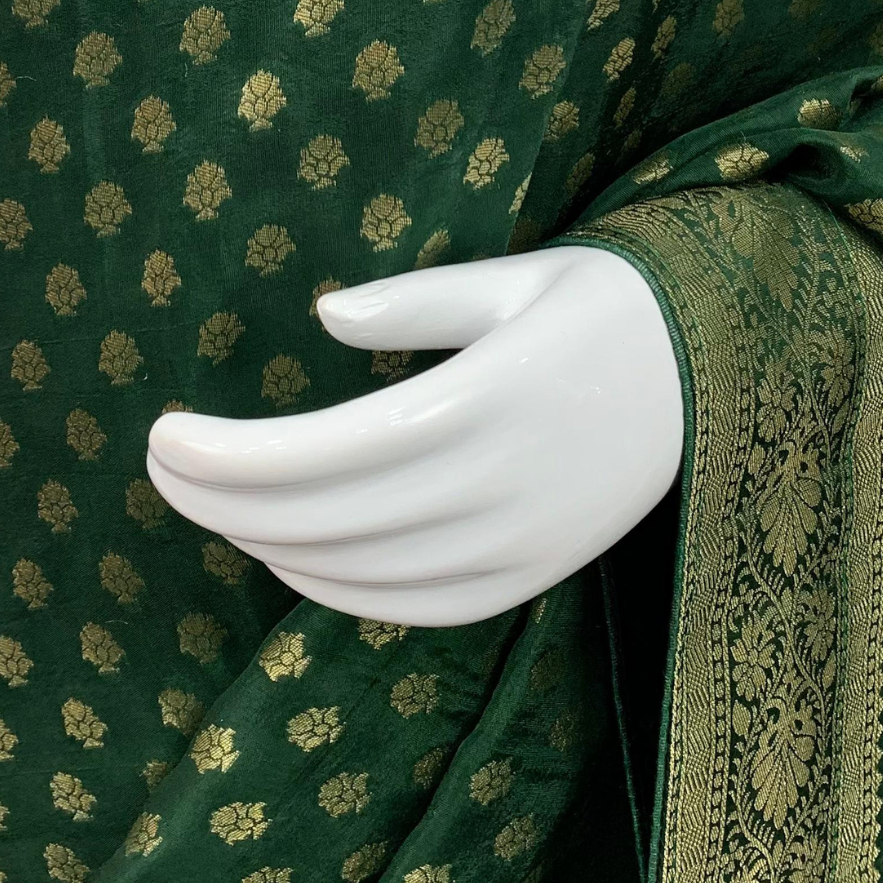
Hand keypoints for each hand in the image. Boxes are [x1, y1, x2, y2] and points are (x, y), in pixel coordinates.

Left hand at [147, 244, 684, 625]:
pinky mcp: (537, 575)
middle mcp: (504, 486)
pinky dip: (341, 592)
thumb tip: (326, 316)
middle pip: (328, 519)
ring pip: (364, 572)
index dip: (232, 459)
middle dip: (224, 499)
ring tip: (209, 502)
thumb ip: (418, 301)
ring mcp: (524, 544)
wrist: (724, 373)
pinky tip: (288, 558)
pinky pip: (420, 607)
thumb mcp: (519, 276)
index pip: (327, 453)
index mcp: (492, 399)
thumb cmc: (610, 304)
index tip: (164, 437)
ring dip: (269, 545)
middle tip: (158, 463)